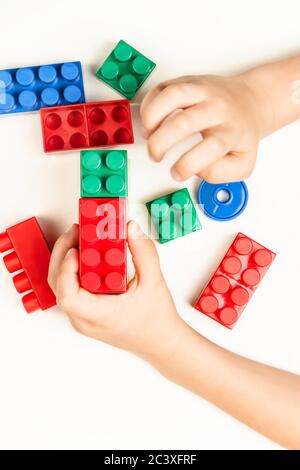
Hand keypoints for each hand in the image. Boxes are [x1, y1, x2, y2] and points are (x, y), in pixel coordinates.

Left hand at [48, 221, 185, 361]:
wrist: (160, 342)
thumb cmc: (156, 321)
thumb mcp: (154, 282)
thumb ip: (143, 252)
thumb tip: (131, 229)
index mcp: (99, 316)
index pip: (68, 296)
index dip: (66, 270)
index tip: (76, 250)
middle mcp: (84, 319)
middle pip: (58, 286)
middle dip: (62, 254)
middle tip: (76, 233)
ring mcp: (83, 318)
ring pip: (61, 287)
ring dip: (66, 261)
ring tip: (80, 240)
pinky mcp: (86, 313)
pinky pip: (71, 289)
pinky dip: (73, 271)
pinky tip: (87, 256)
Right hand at [140, 74, 267, 182]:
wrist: (250, 101)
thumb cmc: (240, 133)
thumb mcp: (242, 162)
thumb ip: (221, 173)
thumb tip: (196, 169)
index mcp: (231, 130)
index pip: (211, 147)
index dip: (188, 165)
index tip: (177, 173)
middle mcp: (216, 107)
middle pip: (184, 122)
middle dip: (161, 143)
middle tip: (155, 156)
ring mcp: (202, 90)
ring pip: (172, 95)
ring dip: (152, 118)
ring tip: (148, 134)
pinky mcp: (188, 81)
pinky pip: (163, 86)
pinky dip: (150, 104)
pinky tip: (151, 120)